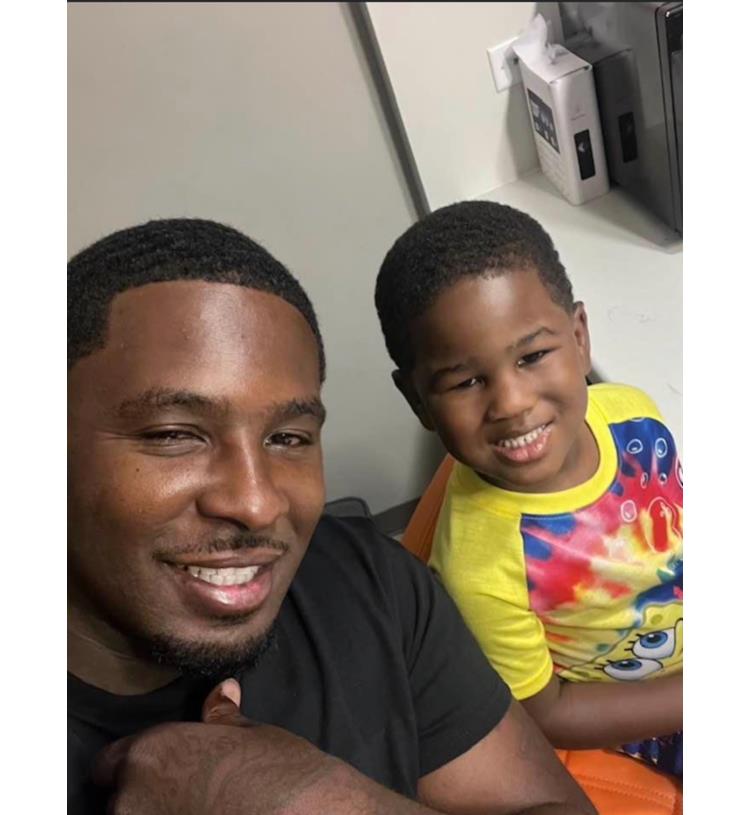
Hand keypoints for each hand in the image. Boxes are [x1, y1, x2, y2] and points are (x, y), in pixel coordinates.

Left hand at [93, 679, 345, 814]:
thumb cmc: (277, 774)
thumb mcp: (251, 735)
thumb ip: (222, 719)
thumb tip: (221, 692)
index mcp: (150, 755)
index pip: (109, 764)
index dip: (136, 767)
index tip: (162, 773)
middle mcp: (133, 801)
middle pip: (121, 802)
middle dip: (148, 799)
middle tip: (189, 797)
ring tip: (203, 813)